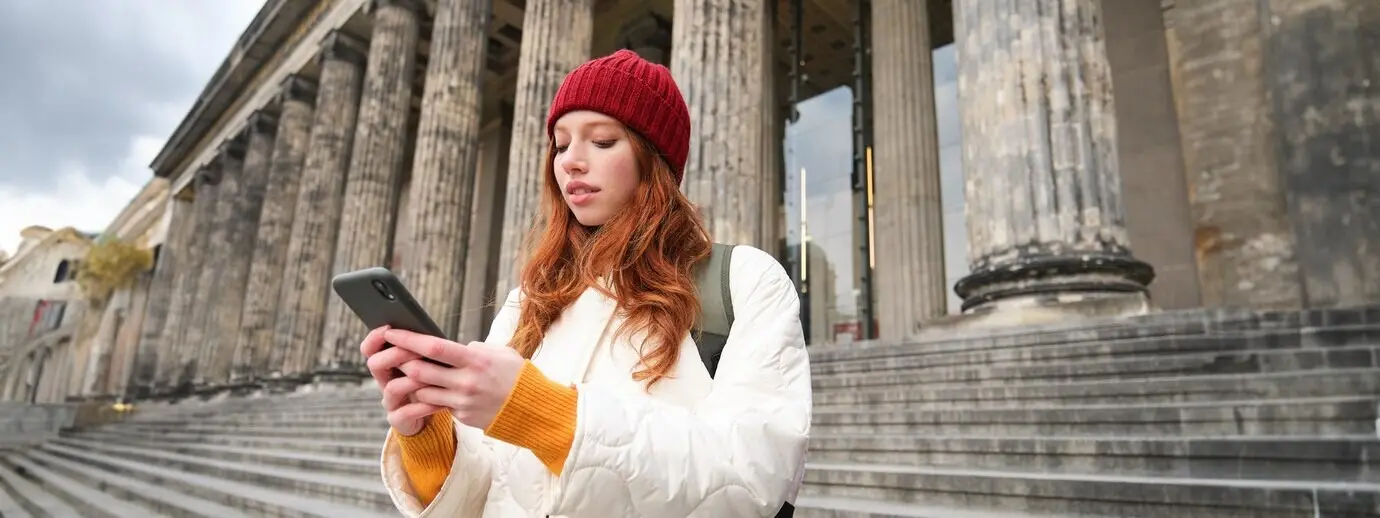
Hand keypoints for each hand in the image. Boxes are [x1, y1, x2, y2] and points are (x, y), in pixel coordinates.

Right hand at [360, 326, 440, 435]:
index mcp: (389, 365)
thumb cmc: (433, 384)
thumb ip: (426, 351)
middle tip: (416, 351)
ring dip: (412, 380)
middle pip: (375, 364)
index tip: (388, 328)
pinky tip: (439, 402)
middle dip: (395, 354)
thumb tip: (432, 332)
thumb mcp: (429, 364)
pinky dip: (422, 407)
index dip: (375, 338)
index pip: (370, 349)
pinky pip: (406, 413)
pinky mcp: (399, 421)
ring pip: (392, 388)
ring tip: (433, 377)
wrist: (432, 417)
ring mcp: (391, 402)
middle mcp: (386, 382)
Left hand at [383, 328, 525, 430]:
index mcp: (475, 361)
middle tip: (393, 353)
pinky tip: (424, 390)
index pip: (434, 348)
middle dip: (402, 361)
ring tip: (407, 372)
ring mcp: (462, 402)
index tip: (392, 332)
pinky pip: (436, 405)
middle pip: (420, 371)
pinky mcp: (462, 416)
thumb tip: (453, 348)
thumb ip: (474, 349)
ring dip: (412, 382)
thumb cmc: (516, 375)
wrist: (531, 409)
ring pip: (422, 391)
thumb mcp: (499, 353)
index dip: (409, 339)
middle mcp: (466, 382)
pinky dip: (428, 397)